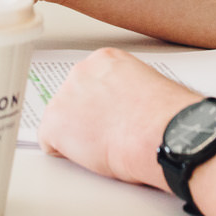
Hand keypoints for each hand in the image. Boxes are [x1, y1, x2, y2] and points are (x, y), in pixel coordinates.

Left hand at [37, 48, 200, 190]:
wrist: (161, 133)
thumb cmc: (166, 117)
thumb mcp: (150, 86)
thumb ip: (130, 89)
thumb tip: (132, 105)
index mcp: (105, 59)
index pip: (89, 82)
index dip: (100, 105)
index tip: (110, 116)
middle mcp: (81, 71)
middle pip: (72, 98)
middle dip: (85, 117)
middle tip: (108, 133)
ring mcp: (65, 96)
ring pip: (61, 120)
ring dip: (76, 134)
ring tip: (105, 145)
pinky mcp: (55, 123)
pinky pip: (49, 142)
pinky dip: (65, 153)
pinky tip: (90, 155)